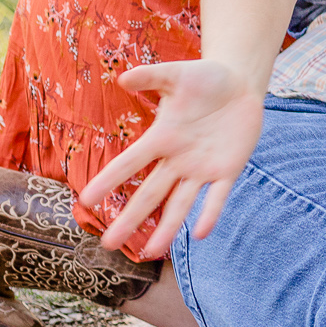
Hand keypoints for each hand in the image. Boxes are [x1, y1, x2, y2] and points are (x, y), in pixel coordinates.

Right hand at [81, 60, 265, 259]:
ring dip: (167, 227)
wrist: (239, 84)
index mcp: (161, 138)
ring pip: (180, 203)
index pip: (130, 163)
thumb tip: (123, 78)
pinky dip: (210, 213)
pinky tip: (200, 233)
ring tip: (152, 252)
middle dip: (131, 218)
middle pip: (150, 194)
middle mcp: (177, 159)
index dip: (109, 180)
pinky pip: (217, 196)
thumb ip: (151, 77)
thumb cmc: (204, 79)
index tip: (86, 201)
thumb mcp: (177, 75)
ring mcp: (202, 168)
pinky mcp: (228, 169)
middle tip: (108, 244)